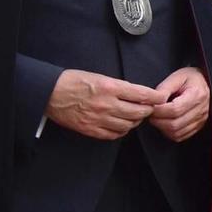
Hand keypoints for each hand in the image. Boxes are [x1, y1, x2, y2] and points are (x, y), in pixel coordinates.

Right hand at [44, 69, 164, 139]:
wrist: (50, 93)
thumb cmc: (75, 81)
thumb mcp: (101, 77)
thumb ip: (121, 87)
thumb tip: (141, 94)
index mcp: (110, 87)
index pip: (142, 94)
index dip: (156, 97)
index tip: (161, 98)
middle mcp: (106, 104)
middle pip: (138, 112)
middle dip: (148, 111)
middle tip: (148, 108)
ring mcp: (98, 119)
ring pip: (128, 125)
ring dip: (135, 121)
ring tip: (134, 116)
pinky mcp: (90, 129)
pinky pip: (114, 134)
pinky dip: (122, 130)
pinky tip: (121, 125)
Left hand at [148, 66, 210, 142]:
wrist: (204, 82)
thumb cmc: (190, 78)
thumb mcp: (177, 77)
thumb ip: (164, 89)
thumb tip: (152, 101)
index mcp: (197, 95)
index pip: (175, 110)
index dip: (158, 110)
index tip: (151, 106)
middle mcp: (201, 110)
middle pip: (174, 124)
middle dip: (157, 120)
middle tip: (151, 112)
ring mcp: (201, 120)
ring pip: (176, 133)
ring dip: (162, 127)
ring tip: (158, 116)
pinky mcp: (198, 127)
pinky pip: (179, 136)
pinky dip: (169, 132)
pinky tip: (166, 122)